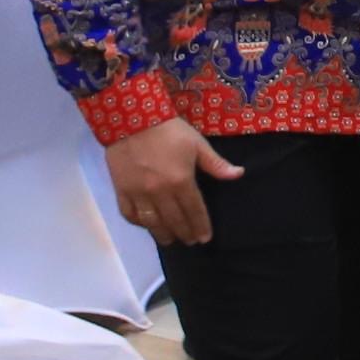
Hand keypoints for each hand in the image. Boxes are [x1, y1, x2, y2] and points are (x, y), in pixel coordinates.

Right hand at [105, 117, 243, 246]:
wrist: (132, 118)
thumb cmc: (169, 130)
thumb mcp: (197, 144)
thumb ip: (216, 164)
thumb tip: (239, 174)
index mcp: (181, 181)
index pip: (194, 211)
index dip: (201, 226)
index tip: (205, 238)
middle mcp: (160, 192)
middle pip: (174, 221)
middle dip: (184, 233)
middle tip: (190, 242)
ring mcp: (138, 193)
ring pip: (151, 222)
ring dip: (162, 234)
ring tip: (170, 240)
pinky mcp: (121, 190)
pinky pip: (129, 213)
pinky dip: (138, 222)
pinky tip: (146, 224)